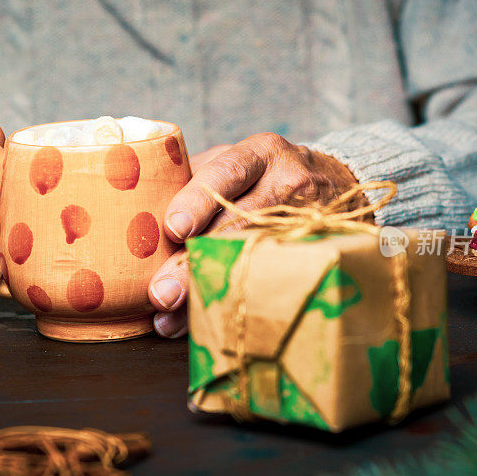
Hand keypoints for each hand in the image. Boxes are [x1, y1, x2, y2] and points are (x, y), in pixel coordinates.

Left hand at [148, 132, 360, 337]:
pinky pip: (269, 281)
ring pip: (252, 258)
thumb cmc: (266, 175)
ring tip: (168, 317)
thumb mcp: (238, 162)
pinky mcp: (315, 252)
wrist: (337, 185)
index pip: (227, 171)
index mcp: (261, 153)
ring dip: (207, 290)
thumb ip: (195, 182)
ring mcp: (306, 220)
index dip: (199, 200)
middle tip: (161, 293)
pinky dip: (231, 302)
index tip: (174, 228)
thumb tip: (139, 223)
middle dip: (195, 261)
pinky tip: (201, 322)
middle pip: (238, 224)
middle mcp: (289, 182)